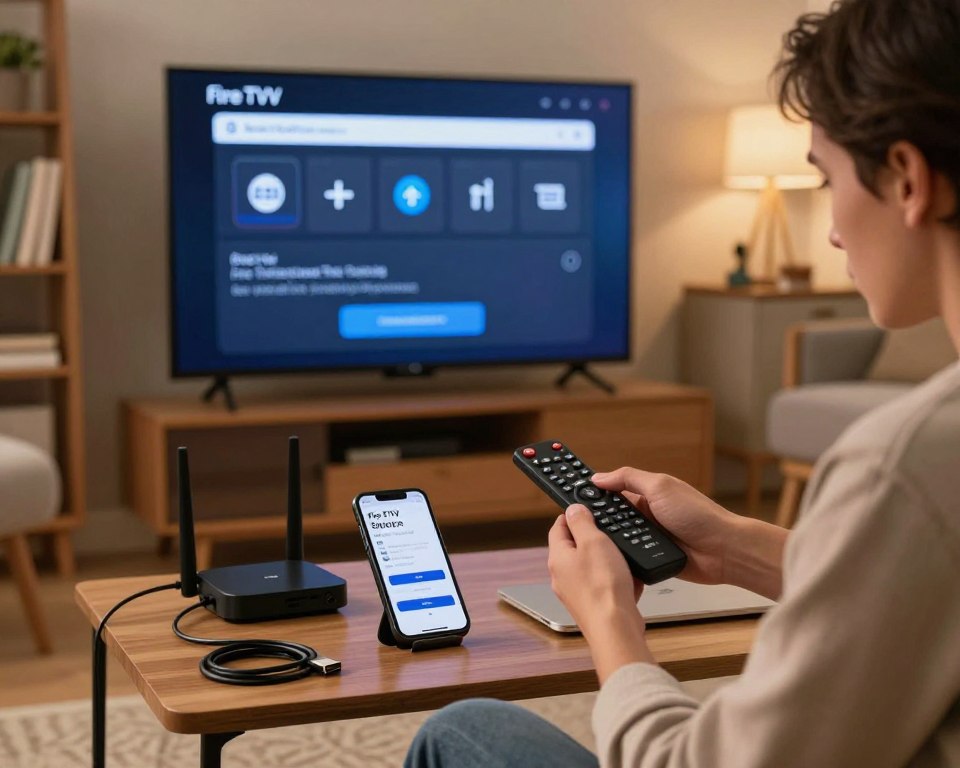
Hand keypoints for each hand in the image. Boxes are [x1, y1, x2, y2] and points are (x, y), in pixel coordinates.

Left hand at [548, 506, 653, 681]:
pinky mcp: (594, 606)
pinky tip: (631, 578)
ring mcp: (577, 593)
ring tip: (623, 555)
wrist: (615, 628)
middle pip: (574, 548)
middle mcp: (563, 577)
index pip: (558, 528)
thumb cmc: (603, 586)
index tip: (583, 509)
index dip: (571, 515)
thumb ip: (582, 522)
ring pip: (592, 567)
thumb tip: (573, 509)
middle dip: (593, 538)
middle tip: (608, 530)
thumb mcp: (593, 541)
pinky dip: (617, 579)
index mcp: (558, 558)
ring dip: (608, 559)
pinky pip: (605, 585)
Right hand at [592, 468, 739, 585]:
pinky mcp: (651, 557)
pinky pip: (629, 556)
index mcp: (646, 493)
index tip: (569, 487)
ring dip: (611, 538)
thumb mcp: (660, 486)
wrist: (723, 551)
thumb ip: (628, 478)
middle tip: (578, 518)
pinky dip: (622, 556)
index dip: (593, 489)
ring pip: (617, 537)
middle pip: (610, 515)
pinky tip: (613, 557)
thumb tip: (599, 477)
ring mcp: (648, 536)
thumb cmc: (700, 515)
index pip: (612, 488)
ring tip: (596, 538)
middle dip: (597, 516)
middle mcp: (646, 513)